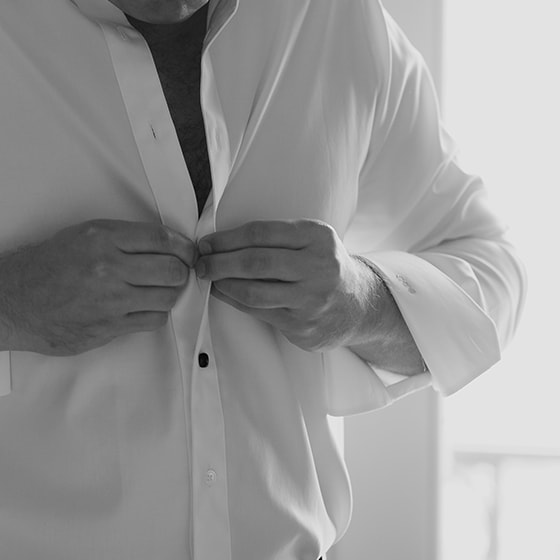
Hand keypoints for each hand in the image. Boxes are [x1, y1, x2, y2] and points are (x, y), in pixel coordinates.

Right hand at [0, 220, 197, 355]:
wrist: (13, 301)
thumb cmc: (44, 266)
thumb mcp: (80, 236)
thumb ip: (119, 239)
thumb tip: (161, 246)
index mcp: (102, 238)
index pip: (161, 239)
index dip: (183, 246)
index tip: (188, 252)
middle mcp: (109, 267)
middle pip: (172, 270)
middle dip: (181, 271)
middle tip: (177, 273)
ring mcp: (110, 299)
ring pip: (166, 297)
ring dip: (169, 294)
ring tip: (158, 291)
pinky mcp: (108, 326)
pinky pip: (150, 320)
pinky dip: (153, 313)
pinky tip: (142, 307)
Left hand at [196, 219, 379, 352]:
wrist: (360, 305)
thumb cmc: (323, 266)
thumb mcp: (311, 240)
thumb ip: (276, 237)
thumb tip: (220, 241)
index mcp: (317, 236)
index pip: (261, 233)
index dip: (226, 238)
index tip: (206, 243)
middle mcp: (318, 266)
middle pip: (255, 262)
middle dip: (219, 262)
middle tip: (200, 262)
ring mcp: (312, 299)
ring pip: (254, 291)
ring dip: (223, 284)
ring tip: (208, 278)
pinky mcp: (304, 325)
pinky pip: (259, 312)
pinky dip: (234, 301)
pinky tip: (223, 293)